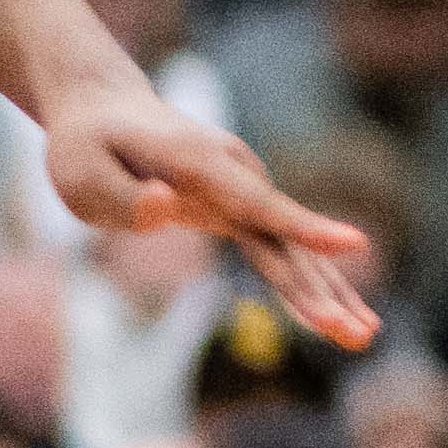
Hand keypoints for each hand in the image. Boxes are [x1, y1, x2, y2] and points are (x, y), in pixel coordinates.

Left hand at [43, 82, 375, 350]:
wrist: (105, 110)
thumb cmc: (87, 146)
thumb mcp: (82, 173)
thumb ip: (122, 197)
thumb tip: (165, 208)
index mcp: (200, 163)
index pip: (257, 203)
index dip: (302, 227)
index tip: (352, 244)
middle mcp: (236, 174)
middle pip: (285, 239)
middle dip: (321, 289)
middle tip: (356, 335)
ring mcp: (245, 190)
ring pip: (293, 248)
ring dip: (329, 293)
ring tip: (365, 337)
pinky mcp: (242, 209)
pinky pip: (282, 251)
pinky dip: (311, 284)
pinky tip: (340, 317)